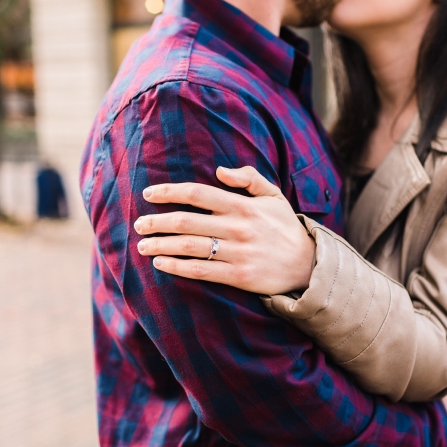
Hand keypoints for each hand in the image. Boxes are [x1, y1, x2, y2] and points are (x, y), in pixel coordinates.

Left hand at [135, 166, 315, 295]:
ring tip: (142, 246)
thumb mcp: (273, 195)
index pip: (197, 193)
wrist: (308, 264)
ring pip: (189, 246)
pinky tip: (161, 264)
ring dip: (161, 245)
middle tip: (138, 224)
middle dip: (157, 222)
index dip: (169, 192)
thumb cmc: (284, 227)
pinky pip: (201, 270)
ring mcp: (237, 252)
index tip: (148, 194)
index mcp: (242, 205)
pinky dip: (177, 267)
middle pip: (186, 221)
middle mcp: (237, 227)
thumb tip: (219, 170)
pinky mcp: (238, 276)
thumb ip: (248, 178)